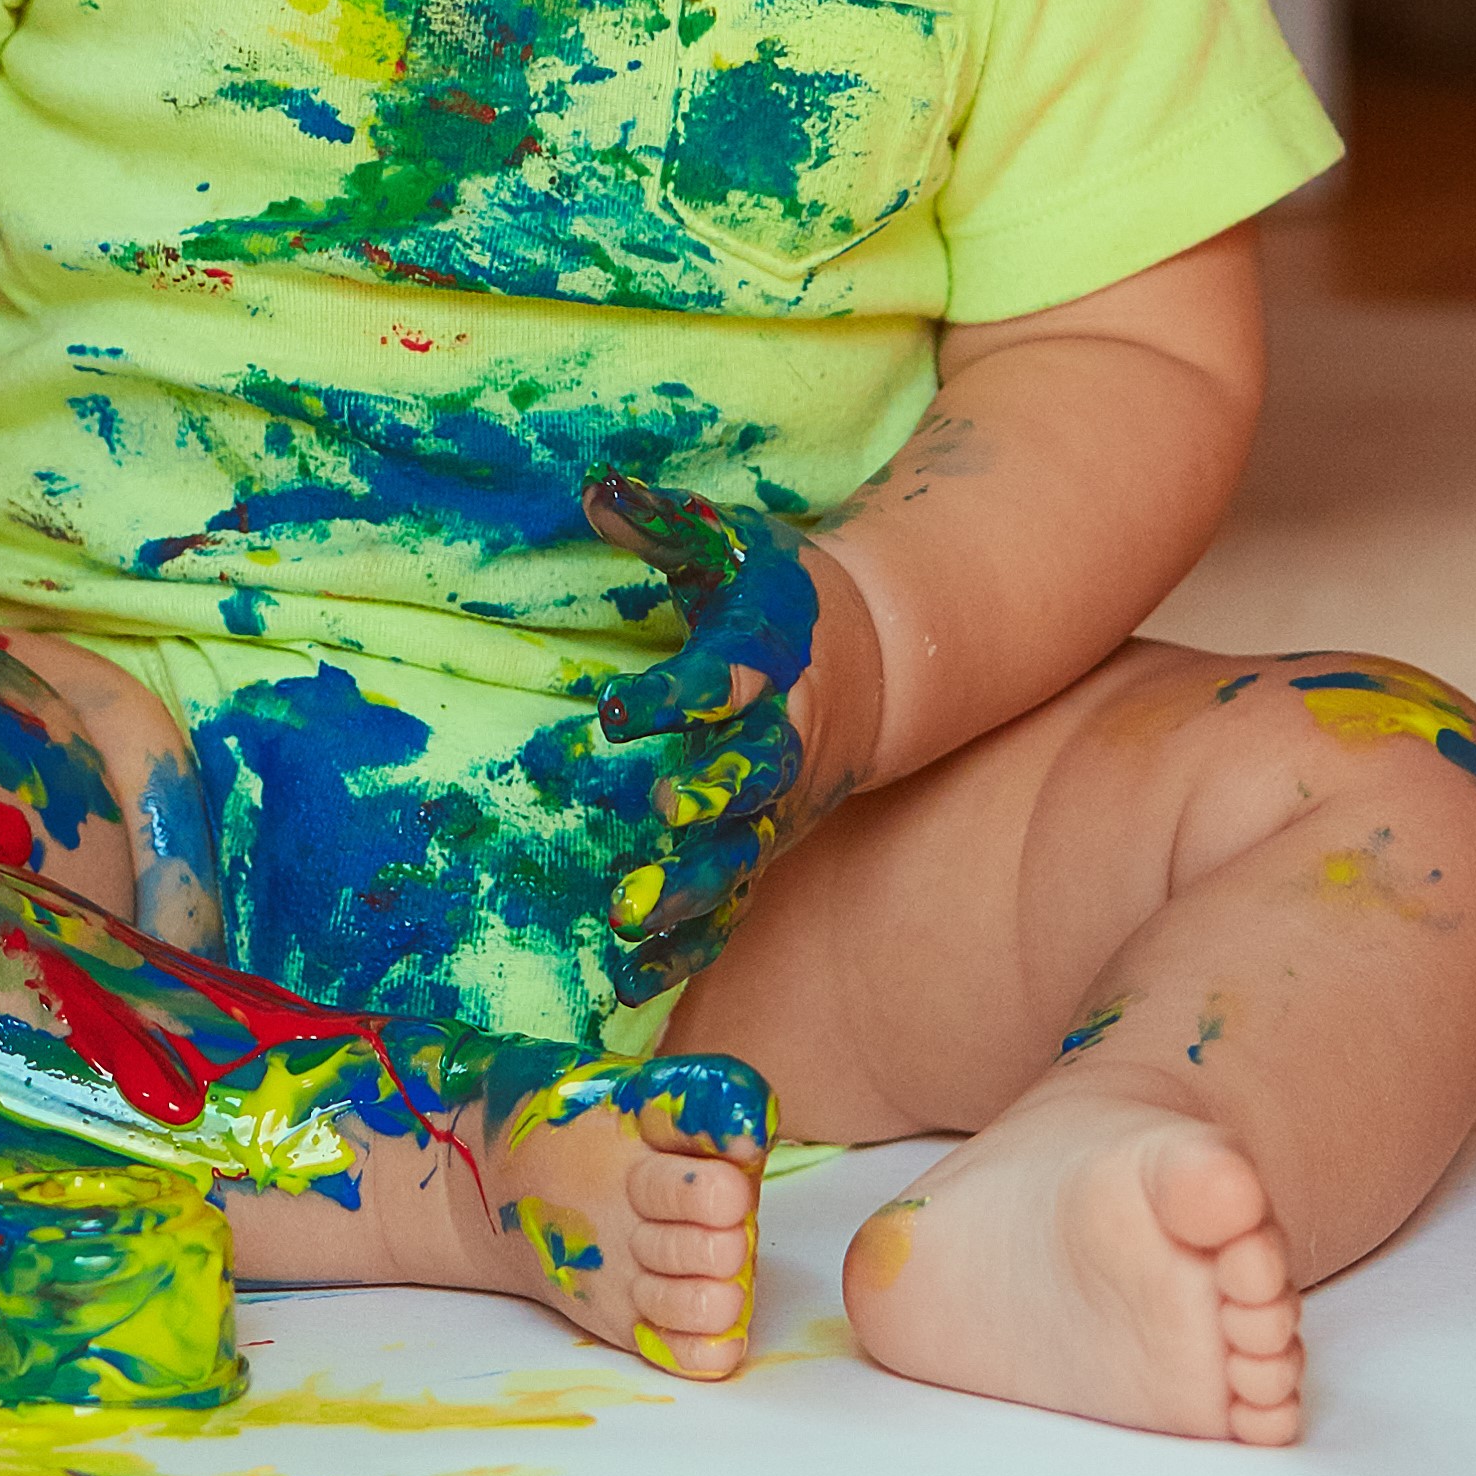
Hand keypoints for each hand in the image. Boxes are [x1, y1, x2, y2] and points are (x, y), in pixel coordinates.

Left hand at [587, 475, 876, 991]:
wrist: (881, 660)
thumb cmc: (783, 597)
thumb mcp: (732, 545)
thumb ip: (664, 522)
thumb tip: (594, 488)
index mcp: (766, 667)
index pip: (723, 682)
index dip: (676, 698)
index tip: (618, 716)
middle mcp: (776, 748)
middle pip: (742, 789)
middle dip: (697, 815)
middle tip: (646, 838)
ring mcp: (773, 811)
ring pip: (734, 863)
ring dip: (684, 899)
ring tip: (626, 929)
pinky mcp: (761, 851)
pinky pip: (726, 912)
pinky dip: (683, 951)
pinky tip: (627, 986)